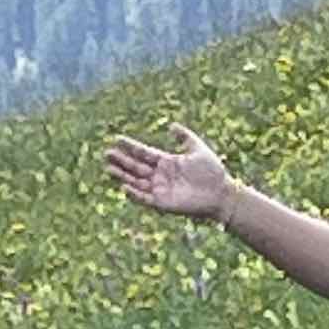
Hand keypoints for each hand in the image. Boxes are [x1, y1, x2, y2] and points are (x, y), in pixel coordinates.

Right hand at [105, 125, 232, 222]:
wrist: (222, 193)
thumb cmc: (213, 172)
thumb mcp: (198, 148)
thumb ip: (185, 136)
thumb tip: (171, 125)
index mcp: (167, 162)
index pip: (144, 153)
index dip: (130, 146)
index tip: (117, 138)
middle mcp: (161, 176)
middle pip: (136, 167)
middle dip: (121, 160)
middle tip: (106, 153)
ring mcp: (161, 189)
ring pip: (136, 181)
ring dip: (122, 175)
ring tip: (108, 168)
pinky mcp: (163, 203)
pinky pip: (145, 199)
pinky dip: (134, 193)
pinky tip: (124, 185)